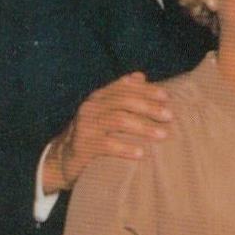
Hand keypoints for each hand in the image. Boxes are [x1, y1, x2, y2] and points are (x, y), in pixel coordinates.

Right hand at [45, 72, 172, 191]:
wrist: (65, 158)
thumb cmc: (94, 133)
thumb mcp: (106, 112)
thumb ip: (122, 95)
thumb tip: (140, 76)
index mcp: (99, 98)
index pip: (123, 87)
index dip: (145, 90)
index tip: (166, 96)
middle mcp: (90, 108)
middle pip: (123, 101)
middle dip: (149, 107)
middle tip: (170, 117)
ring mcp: (85, 126)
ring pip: (118, 120)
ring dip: (143, 127)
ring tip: (163, 134)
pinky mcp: (82, 145)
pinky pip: (106, 145)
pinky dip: (125, 148)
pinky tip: (142, 153)